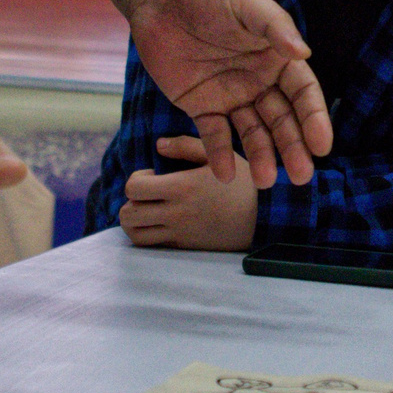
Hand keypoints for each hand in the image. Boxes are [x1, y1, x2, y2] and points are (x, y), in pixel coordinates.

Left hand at [117, 136, 259, 251]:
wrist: (264, 219)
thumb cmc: (244, 184)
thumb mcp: (221, 156)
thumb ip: (186, 146)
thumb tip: (158, 145)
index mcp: (182, 187)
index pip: (133, 188)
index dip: (137, 179)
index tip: (153, 175)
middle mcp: (176, 213)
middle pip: (128, 213)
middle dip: (131, 200)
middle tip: (149, 194)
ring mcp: (179, 233)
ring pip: (134, 233)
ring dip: (135, 220)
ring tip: (149, 210)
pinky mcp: (184, 248)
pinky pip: (152, 245)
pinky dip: (147, 235)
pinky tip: (161, 224)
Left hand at [128, 0, 328, 190]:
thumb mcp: (246, 3)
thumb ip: (274, 27)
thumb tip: (304, 54)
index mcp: (277, 58)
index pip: (303, 94)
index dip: (314, 119)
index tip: (322, 145)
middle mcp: (259, 81)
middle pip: (282, 120)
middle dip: (293, 147)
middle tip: (302, 176)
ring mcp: (231, 96)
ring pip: (252, 133)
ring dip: (261, 156)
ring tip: (266, 181)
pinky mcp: (201, 106)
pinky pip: (214, 135)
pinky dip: (218, 155)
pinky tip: (224, 174)